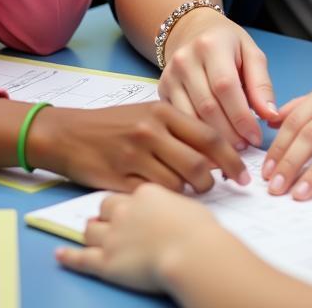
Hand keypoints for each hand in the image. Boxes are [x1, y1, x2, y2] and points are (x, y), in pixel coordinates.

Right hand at [30, 102, 250, 192]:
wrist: (69, 134)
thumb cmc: (113, 125)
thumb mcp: (147, 114)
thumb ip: (179, 128)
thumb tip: (218, 151)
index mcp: (162, 111)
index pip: (209, 136)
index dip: (232, 159)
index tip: (243, 175)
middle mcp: (151, 131)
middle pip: (199, 164)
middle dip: (214, 182)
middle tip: (217, 188)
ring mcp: (134, 156)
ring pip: (179, 184)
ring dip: (190, 193)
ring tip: (190, 192)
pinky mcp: (120, 180)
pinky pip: (154, 197)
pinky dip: (165, 201)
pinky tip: (165, 198)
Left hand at [57, 185, 221, 293]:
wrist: (191, 253)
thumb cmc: (200, 231)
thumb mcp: (192, 205)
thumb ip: (177, 203)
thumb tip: (180, 209)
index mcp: (145, 193)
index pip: (129, 193)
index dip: (130, 201)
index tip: (133, 206)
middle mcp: (124, 210)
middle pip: (107, 207)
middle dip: (108, 214)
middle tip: (113, 219)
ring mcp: (113, 236)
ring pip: (92, 229)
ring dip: (93, 232)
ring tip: (93, 233)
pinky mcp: (107, 262)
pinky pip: (82, 258)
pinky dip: (70, 256)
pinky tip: (60, 254)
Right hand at [159, 9, 277, 148]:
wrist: (193, 31)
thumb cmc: (228, 44)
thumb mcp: (251, 54)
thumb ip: (261, 84)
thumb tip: (271, 116)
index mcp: (211, 45)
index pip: (225, 86)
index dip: (241, 116)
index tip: (256, 137)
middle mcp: (185, 59)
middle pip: (207, 106)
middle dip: (229, 133)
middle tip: (245, 147)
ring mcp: (169, 75)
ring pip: (190, 117)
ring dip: (212, 140)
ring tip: (231, 150)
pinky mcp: (161, 90)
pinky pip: (179, 120)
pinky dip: (195, 137)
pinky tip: (211, 146)